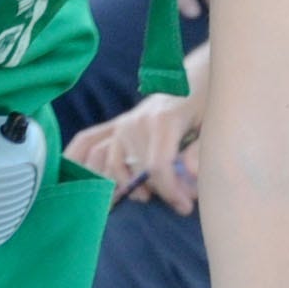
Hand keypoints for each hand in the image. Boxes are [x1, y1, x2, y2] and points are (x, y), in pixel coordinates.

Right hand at [73, 91, 201, 212]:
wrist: (192, 81)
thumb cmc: (205, 106)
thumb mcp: (211, 126)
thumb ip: (201, 151)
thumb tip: (191, 174)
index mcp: (163, 120)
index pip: (157, 167)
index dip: (170, 192)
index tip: (185, 206)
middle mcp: (137, 122)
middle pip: (137, 170)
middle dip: (158, 192)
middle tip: (179, 202)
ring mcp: (122, 124)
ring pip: (111, 164)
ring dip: (125, 185)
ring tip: (146, 196)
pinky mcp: (115, 127)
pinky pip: (88, 142)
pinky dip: (80, 161)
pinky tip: (77, 180)